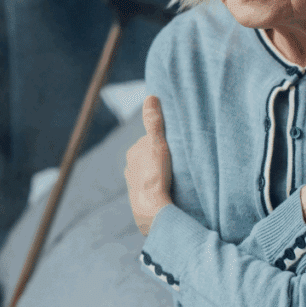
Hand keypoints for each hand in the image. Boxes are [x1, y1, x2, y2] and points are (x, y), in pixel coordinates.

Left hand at [125, 95, 173, 235]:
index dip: (163, 143)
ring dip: (158, 175)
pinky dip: (157, 188)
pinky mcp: (139, 200)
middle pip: (148, 158)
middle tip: (176, 164)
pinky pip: (150, 189)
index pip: (149, 142)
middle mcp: (129, 168)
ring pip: (149, 174)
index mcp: (132, 153)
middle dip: (159, 159)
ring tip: (174, 179)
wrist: (152, 209)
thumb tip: (151, 97)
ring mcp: (133, 185)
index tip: (175, 148)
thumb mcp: (158, 143)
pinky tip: (168, 191)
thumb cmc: (155, 174)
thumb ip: (154, 121)